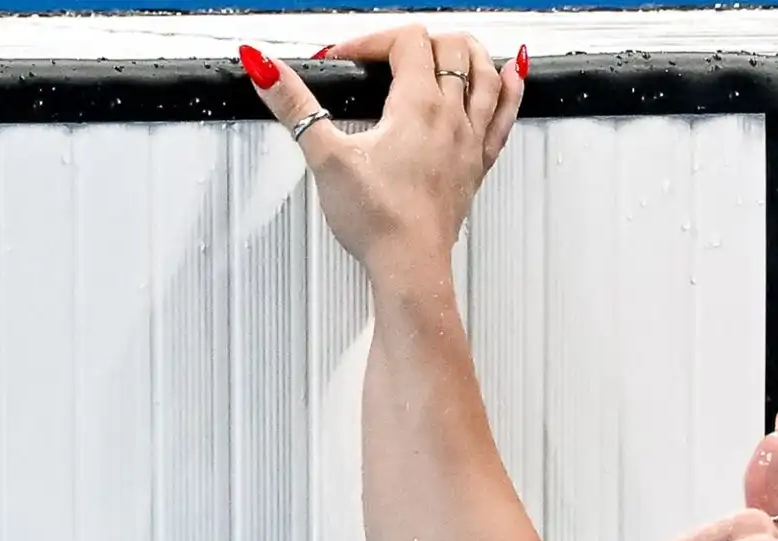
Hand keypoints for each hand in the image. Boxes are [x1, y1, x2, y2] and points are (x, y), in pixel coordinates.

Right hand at [237, 28, 525, 275]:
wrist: (411, 265)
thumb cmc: (379, 221)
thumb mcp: (324, 155)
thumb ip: (294, 106)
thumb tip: (266, 69)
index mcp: (418, 107)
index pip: (407, 42)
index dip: (371, 40)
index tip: (346, 60)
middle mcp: (452, 118)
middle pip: (451, 49)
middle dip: (417, 40)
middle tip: (386, 53)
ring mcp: (470, 141)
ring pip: (487, 77)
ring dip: (469, 52)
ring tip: (452, 45)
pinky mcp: (477, 165)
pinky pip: (504, 117)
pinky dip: (510, 90)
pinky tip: (511, 78)